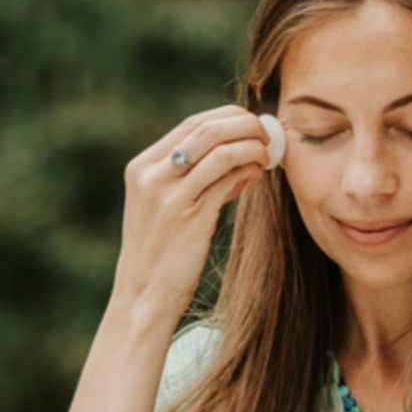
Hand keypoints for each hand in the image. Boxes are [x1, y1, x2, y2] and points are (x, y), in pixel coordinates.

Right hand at [112, 105, 270, 317]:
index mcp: (142, 167)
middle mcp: (151, 175)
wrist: (145, 294)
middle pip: (207, 129)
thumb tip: (245, 156)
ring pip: (220, 149)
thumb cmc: (163, 250)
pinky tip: (258, 174)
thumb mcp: (168, 206)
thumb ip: (199, 177)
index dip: (228, 117)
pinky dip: (248, 169)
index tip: (253, 123)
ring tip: (268, 153)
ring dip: (252, 146)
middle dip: (245, 125)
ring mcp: (168, 195)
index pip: (191, 123)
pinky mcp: (189, 215)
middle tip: (269, 134)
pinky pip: (227, 178)